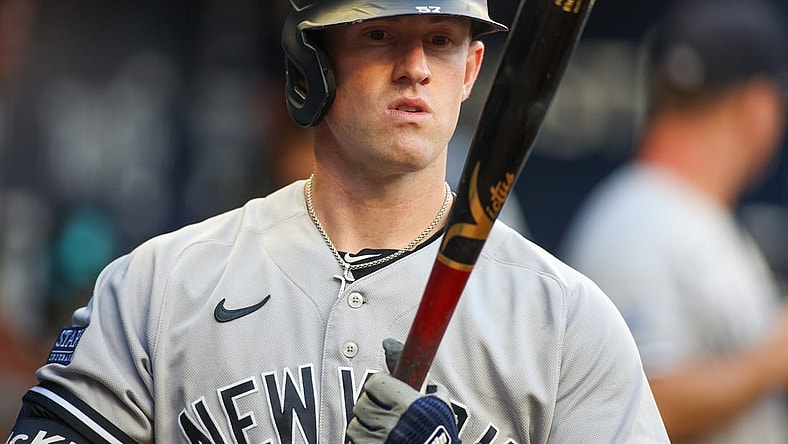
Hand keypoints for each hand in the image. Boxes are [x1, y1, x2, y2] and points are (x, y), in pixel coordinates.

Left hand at [346, 338, 461, 443]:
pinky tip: (375, 438)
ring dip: (364, 423)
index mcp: (407, 406)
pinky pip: (354, 441)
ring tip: (378, 425)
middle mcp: (391, 423)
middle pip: (362, 402)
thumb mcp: (442, 409)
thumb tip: (424, 377)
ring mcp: (380, 441)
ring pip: (355, 424)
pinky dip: (362, 439)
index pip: (375, 382)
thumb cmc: (440, 440)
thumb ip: (432, 390)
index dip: (379, 383)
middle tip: (381, 407)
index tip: (382, 385)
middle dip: (371, 403)